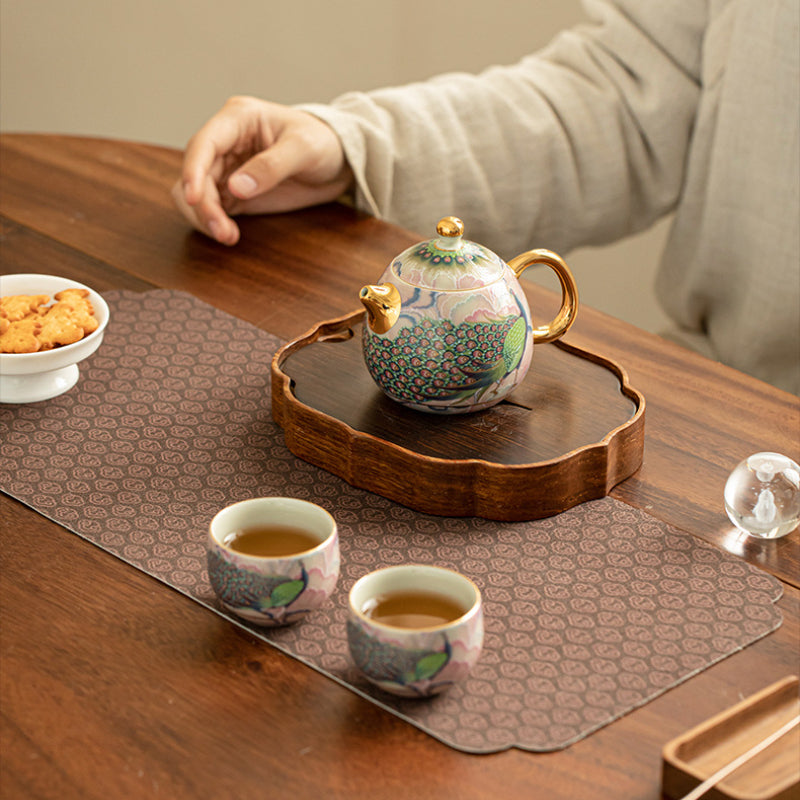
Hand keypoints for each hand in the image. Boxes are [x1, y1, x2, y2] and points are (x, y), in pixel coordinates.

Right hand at [171, 96, 353, 244]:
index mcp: (239, 118)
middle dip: (203, 204)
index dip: (193, 169)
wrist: (338, 161)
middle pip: (196, 173)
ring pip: (197, 193)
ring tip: (227, 236)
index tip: (193, 197)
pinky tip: (230, 234)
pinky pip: (211, 207)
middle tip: (223, 231)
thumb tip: (235, 187)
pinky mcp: (233, 192)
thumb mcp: (304, 149)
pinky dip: (214, 222)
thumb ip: (272, 166)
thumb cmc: (323, 142)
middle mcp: (226, 141)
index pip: (204, 143)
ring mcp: (227, 167)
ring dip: (204, 216)